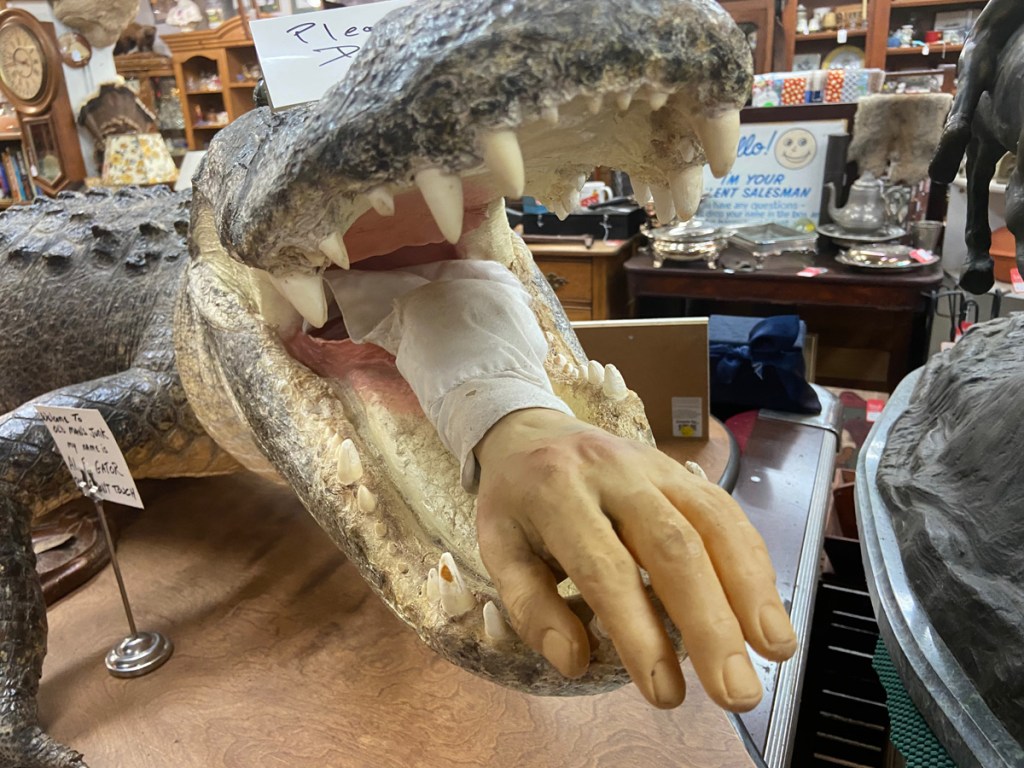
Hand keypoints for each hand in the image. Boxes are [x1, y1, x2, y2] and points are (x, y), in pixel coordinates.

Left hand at [474, 408, 796, 710]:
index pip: (605, 568)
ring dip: (750, 591)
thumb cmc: (516, 502)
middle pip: (673, 546)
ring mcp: (656, 467)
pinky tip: (767, 611)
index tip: (663, 693)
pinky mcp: (683, 470)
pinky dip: (753, 563)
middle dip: (710, 624)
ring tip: (774, 652)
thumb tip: (574, 661)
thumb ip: (529, 606)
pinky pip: (726, 512)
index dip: (639, 633)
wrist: (531, 430)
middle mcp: (614, 473)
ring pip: (713, 524)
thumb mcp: (497, 548)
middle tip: (734, 692)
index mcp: (557, 494)